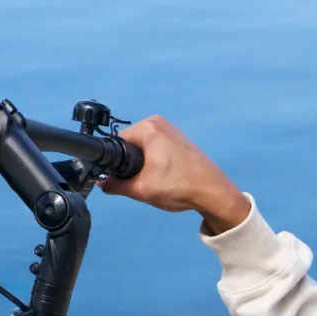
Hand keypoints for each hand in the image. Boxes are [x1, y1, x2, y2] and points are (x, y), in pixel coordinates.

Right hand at [99, 115, 251, 233]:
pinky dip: (156, 163)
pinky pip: (158, 150)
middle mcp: (160, 123)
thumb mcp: (141, 189)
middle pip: (131, 145)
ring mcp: (172, 131)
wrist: (213, 192)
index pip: (118, 142)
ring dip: (144, 165)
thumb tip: (102, 183)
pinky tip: (165, 178)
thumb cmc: (180, 186)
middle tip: (140, 182)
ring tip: (155, 182)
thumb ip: (115, 185)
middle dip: (131, 164)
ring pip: (145, 149)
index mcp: (148, 127)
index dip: (114, 162)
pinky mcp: (180, 141)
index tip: (118, 177)